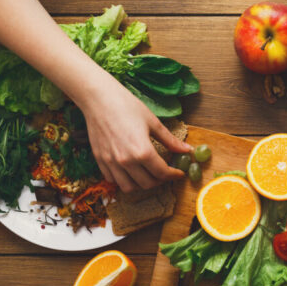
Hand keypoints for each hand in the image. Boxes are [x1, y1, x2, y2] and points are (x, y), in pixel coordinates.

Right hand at [80, 77, 190, 192]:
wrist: (98, 98)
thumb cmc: (127, 106)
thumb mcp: (153, 122)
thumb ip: (170, 140)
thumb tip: (187, 150)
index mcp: (142, 151)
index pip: (162, 173)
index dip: (174, 175)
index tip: (179, 173)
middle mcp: (126, 161)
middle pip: (147, 184)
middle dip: (160, 181)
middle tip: (165, 173)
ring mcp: (111, 162)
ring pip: (129, 187)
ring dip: (141, 184)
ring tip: (148, 175)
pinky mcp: (99, 160)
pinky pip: (112, 180)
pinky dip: (123, 180)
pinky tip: (130, 171)